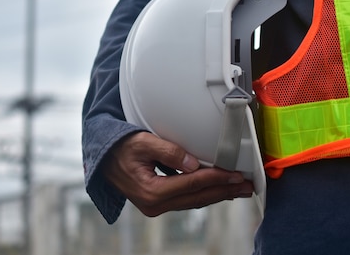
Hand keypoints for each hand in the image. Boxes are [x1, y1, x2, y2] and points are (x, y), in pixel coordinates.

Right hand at [103, 131, 254, 216]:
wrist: (102, 159)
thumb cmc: (120, 147)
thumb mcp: (142, 142)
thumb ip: (168, 151)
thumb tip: (194, 163)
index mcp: (151, 191)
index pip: (192, 183)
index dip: (216, 178)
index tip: (235, 174)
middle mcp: (155, 204)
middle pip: (197, 197)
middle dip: (224, 191)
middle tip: (247, 186)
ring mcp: (156, 206)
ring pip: (194, 201)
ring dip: (218, 194)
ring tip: (239, 189)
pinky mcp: (158, 203)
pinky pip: (187, 199)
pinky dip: (204, 194)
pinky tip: (218, 190)